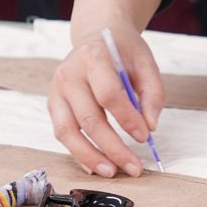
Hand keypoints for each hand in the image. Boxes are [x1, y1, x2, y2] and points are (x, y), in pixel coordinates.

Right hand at [47, 0, 164, 177]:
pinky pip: (63, 133)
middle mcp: (69, 74)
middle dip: (112, 147)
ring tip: (112, 172)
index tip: (144, 137)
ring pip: (68, 132)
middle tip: (133, 166)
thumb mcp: (145, 62)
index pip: (108, 94)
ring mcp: (56, 90)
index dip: (127, 118)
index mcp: (93, 56)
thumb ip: (153, 93)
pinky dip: (78, 153)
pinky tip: (96, 166)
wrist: (96, 34)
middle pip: (89, 118)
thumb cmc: (121, 50)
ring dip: (90, 157)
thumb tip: (150, 126)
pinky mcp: (53, 104)